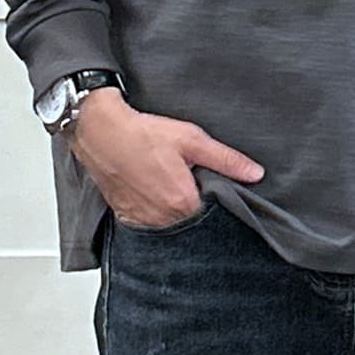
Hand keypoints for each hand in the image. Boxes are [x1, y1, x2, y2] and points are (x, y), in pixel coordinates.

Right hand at [66, 89, 264, 228]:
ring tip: (167, 183)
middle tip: (185, 179)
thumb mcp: (191, 139)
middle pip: (192, 220)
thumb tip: (255, 174)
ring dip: (174, 210)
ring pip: (171, 223)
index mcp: (183, 201)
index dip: (215, 198)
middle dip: (194, 203)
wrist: (100, 131)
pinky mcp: (127, 217)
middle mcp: (163, 217)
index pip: (213, 212)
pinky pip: (149, 223)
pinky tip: (152, 190)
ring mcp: (143, 220)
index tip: (210, 184)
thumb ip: (226, 160)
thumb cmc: (142, 134)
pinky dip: (155, 212)